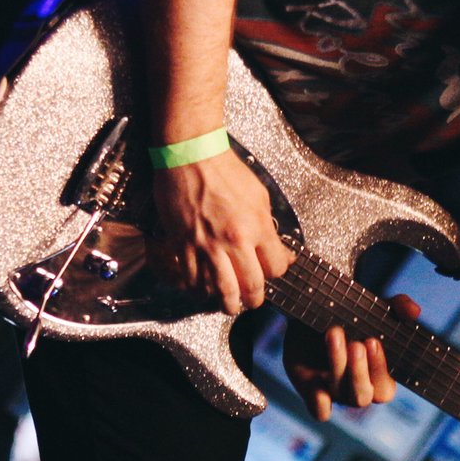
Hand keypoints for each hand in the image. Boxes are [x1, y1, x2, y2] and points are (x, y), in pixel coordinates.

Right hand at [153, 148, 293, 313]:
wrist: (190, 156)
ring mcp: (206, 246)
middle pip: (251, 287)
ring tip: (228, 304)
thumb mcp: (259, 195)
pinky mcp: (183, 245)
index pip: (276, 267)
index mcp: (257, 227)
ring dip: (227, 303)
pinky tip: (202, 288)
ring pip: (220, 291)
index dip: (276, 272)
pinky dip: (199, 289)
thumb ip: (267, 225)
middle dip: (254, 299)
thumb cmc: (224, 170)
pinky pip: (192, 279)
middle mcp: (233, 241)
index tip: (272, 272)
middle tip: (251, 301)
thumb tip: (275, 245)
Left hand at [286, 294, 421, 421]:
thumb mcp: (375, 309)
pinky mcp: (310, 390)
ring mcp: (334, 392)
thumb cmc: (353, 317)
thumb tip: (414, 311)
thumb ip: (397, 307)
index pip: (384, 389)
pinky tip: (317, 381)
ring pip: (339, 392)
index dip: (380, 369)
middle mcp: (357, 390)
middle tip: (356, 343)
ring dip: (338, 364)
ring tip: (334, 333)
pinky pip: (319, 410)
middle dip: (359, 370)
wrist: (314, 314)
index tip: (373, 341)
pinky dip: (319, 402)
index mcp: (378, 379)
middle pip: (362, 396)